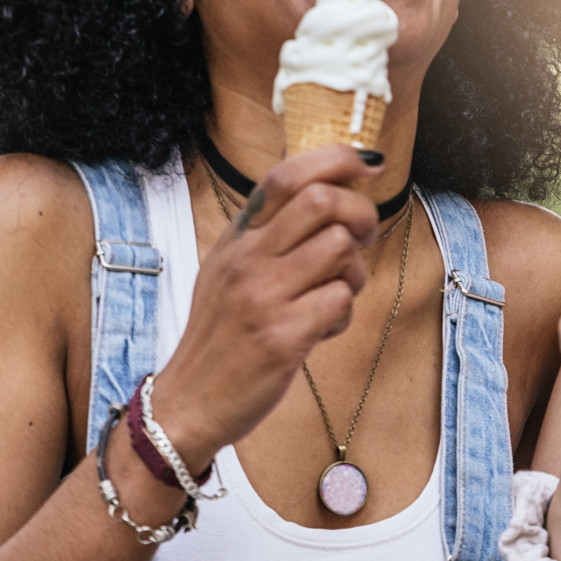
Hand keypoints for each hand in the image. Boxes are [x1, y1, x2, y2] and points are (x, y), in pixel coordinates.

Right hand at [149, 146, 381, 469]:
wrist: (189, 401)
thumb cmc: (222, 335)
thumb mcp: (229, 270)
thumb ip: (271, 234)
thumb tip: (331, 194)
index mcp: (237, 237)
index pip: (286, 175)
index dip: (337, 159)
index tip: (370, 165)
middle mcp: (247, 258)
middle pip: (323, 201)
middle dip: (361, 215)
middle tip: (364, 239)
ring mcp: (263, 296)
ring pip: (340, 249)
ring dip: (354, 273)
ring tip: (334, 295)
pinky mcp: (281, 336)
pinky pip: (341, 301)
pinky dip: (344, 316)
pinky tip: (321, 330)